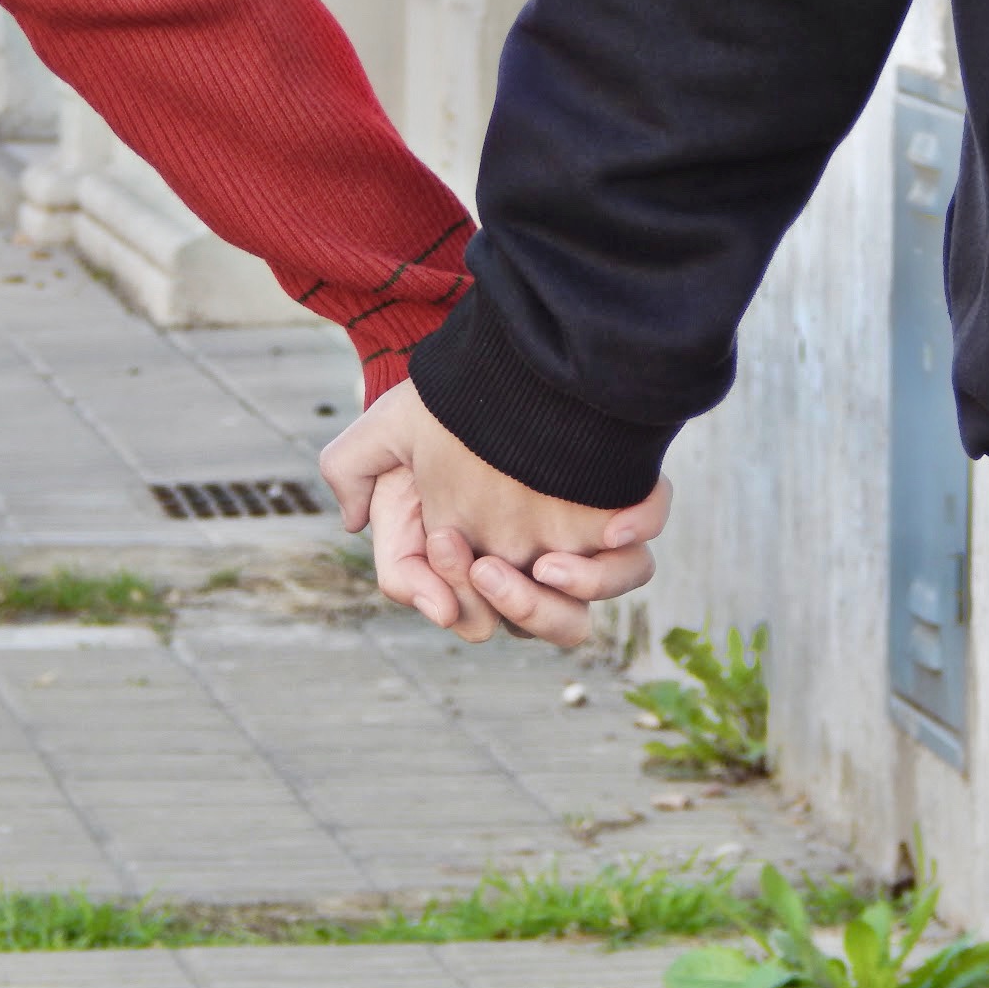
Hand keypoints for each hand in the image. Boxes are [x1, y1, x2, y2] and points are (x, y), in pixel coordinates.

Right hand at [321, 381, 670, 644]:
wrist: (501, 362)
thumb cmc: (447, 404)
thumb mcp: (385, 429)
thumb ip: (352, 471)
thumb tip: (349, 525)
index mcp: (476, 564)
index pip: (469, 613)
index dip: (451, 594)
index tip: (440, 542)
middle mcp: (530, 562)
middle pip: (540, 625)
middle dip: (511, 605)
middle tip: (481, 558)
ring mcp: (580, 541)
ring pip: (587, 605)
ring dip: (569, 599)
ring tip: (547, 567)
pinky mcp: (621, 508)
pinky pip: (639, 549)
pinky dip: (629, 549)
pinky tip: (613, 528)